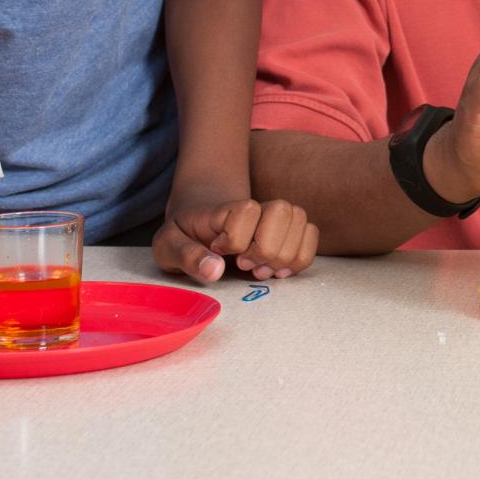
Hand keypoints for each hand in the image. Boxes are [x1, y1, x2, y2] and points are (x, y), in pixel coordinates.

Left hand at [153, 199, 318, 283]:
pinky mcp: (288, 230)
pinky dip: (300, 257)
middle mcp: (255, 208)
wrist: (198, 219)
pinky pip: (311, 234)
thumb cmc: (183, 235)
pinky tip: (278, 270)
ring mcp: (275, 217)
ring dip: (284, 254)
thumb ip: (187, 256)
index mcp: (223, 209)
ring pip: (301, 220)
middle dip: (266, 248)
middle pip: (282, 210)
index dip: (235, 238)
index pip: (246, 210)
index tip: (217, 249)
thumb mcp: (168, 246)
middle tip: (244, 265)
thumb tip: (215, 270)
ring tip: (260, 270)